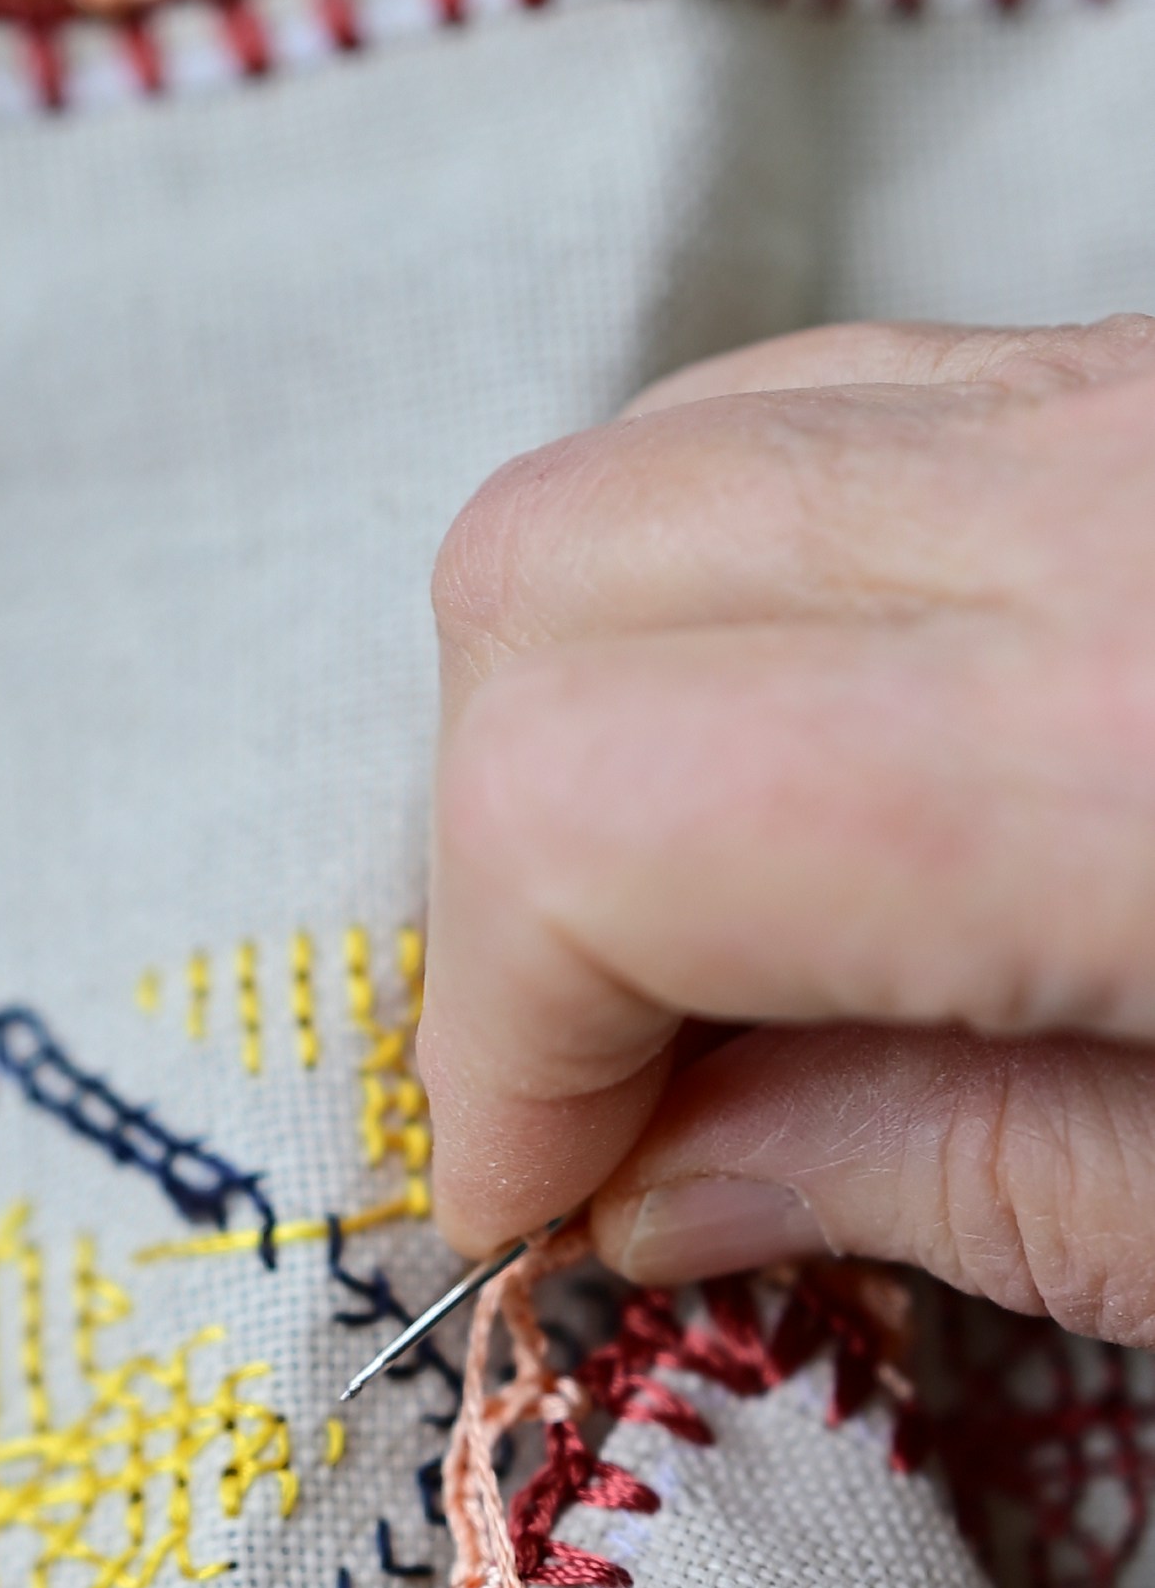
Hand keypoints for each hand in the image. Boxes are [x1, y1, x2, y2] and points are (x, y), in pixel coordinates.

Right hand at [421, 314, 1154, 1338]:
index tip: (546, 1206)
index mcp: (1108, 742)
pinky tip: (852, 780)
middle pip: (554, 576)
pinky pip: (839, 402)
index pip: (578, 805)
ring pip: (664, 448)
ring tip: (726, 933)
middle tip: (618, 1081)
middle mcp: (1097, 496)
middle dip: (507, 857)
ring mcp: (1131, 381)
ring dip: (607, 701)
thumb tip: (661, 1182)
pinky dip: (755, 590)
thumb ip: (945, 1182)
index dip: (497, 1045)